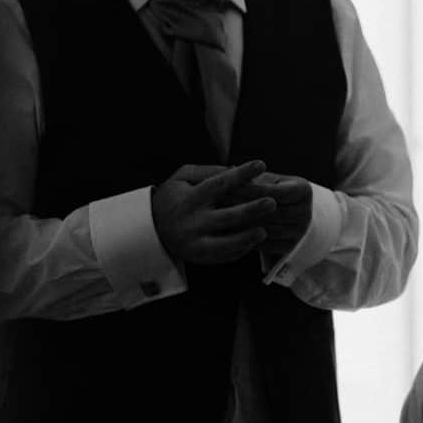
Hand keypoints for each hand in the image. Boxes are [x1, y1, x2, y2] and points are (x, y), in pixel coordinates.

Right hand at [151, 160, 273, 265]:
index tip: (260, 165)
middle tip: (272, 202)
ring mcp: (196, 242)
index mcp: (191, 198)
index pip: (219, 183)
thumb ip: (208, 171)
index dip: (241, 174)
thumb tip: (235, 169)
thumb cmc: (174, 197)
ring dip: (247, 238)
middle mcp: (193, 221)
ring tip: (265, 231)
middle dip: (251, 210)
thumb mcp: (182, 178)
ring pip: (226, 244)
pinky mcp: (200, 257)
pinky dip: (240, 250)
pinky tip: (254, 242)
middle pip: (227, 217)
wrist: (150, 229)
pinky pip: (224, 256)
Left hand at [226, 171, 312, 255]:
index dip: (251, 190)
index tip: (228, 188)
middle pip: (270, 212)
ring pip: (266, 229)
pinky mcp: (290, 248)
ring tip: (220, 218)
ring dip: (242, 224)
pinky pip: (265, 245)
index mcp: (303, 190)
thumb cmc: (274, 191)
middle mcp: (306, 212)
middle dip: (243, 207)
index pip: (275, 192)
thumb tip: (230, 171)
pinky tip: (228, 233)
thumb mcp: (270, 180)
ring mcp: (300, 232)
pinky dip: (246, 238)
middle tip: (219, 203)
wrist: (292, 216)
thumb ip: (254, 177)